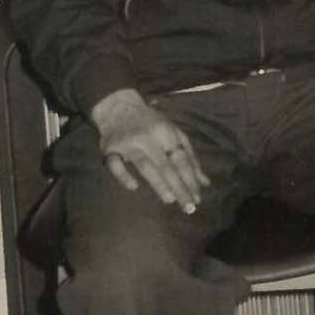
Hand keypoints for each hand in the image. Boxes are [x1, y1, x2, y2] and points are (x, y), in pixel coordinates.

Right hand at [90, 88, 207, 211]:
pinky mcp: (109, 149)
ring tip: (170, 199)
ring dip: (158, 182)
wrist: (118, 106)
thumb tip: (205, 183)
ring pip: (145, 165)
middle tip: (188, 207)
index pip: (181, 160)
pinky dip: (123, 175)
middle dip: (179, 187)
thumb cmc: (152, 123)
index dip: (191, 179)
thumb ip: (189, 158)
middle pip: (166, 166)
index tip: (197, 199)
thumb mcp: (174, 134)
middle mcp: (149, 138)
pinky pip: (115, 164)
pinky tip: (133, 187)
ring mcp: (128, 144)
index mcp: (167, 133)